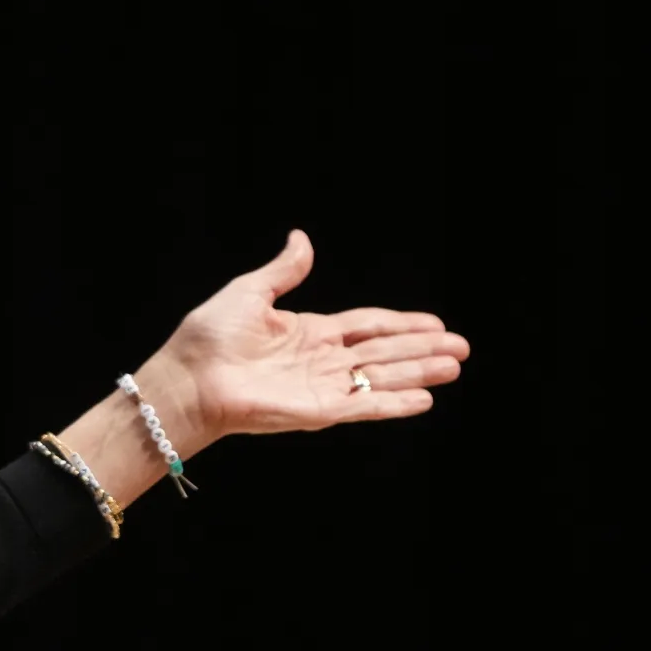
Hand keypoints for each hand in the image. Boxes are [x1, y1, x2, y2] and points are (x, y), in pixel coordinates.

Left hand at [161, 230, 470, 435]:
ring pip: (381, 378)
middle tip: (462, 349)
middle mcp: (321, 361)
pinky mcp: (316, 411)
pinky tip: (425, 399)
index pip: (368, 327)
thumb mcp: (250, 292)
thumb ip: (284, 271)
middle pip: (384, 352)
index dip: (402, 324)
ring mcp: (321, 387)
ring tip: (454, 367)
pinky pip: (362, 407)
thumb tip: (302, 238)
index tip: (437, 325)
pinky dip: (393, 404)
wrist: (188, 377)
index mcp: (309, 332)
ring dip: (419, 373)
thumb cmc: (209, 337)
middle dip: (423, 350)